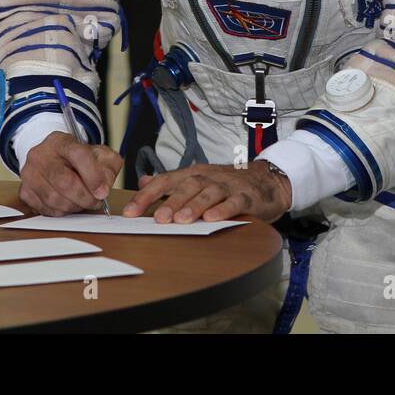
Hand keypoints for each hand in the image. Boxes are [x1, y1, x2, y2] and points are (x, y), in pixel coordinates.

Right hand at [18, 131, 122, 215]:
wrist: (54, 159)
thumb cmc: (79, 159)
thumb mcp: (100, 155)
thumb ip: (108, 166)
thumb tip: (103, 186)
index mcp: (62, 141)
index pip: (79, 156)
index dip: (93, 176)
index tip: (103, 192)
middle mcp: (41, 154)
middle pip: (64, 181)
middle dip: (85, 197)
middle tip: (96, 202)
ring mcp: (29, 173)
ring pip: (54, 198)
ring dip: (74, 206)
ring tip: (83, 203)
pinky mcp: (25, 190)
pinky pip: (44, 208)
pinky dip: (60, 211)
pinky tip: (68, 204)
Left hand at [122, 161, 292, 223]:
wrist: (265, 181)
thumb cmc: (227, 184)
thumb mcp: (197, 180)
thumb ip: (170, 183)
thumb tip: (143, 181)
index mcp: (192, 174)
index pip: (165, 182)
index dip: (146, 196)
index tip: (129, 212)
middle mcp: (207, 177)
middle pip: (186, 186)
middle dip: (170, 202)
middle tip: (158, 218)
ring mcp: (227, 186)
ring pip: (208, 193)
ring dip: (193, 206)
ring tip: (181, 220)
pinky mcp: (245, 197)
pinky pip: (233, 202)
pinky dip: (222, 210)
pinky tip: (212, 219)